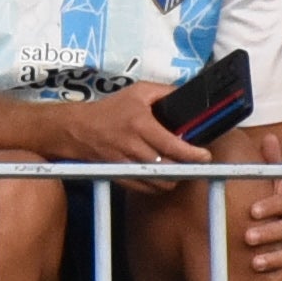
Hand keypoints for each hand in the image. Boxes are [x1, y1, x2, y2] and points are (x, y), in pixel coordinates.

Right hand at [68, 80, 209, 194]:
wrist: (77, 129)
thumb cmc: (108, 110)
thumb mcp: (138, 92)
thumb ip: (164, 92)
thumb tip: (187, 96)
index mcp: (140, 125)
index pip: (172, 145)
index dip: (192, 154)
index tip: (205, 156)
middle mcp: (133, 146)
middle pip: (168, 167)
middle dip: (186, 167)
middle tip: (194, 162)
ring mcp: (126, 164)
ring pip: (159, 181)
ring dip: (173, 178)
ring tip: (180, 169)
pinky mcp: (120, 175)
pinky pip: (145, 188)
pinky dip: (157, 185)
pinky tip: (163, 176)